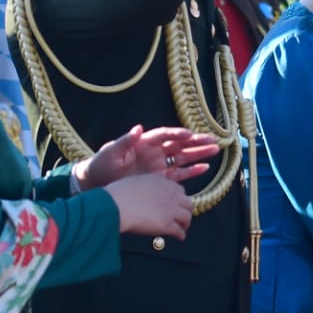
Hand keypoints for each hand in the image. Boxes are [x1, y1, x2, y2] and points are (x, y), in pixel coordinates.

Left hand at [77, 125, 218, 188]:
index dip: (176, 134)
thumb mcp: (111, 152)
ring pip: (183, 158)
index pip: (164, 135)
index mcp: (144, 142)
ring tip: (215, 150)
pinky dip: (192, 171)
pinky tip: (205, 168)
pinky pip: (179, 174)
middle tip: (213, 140)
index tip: (189, 134)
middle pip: (179, 144)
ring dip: (199, 154)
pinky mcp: (160, 179)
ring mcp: (159, 165)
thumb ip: (125, 141)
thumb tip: (137, 128)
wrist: (97, 184)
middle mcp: (155, 152)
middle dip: (195, 142)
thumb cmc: (102, 165)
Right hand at [107, 173, 194, 238]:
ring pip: (187, 217)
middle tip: (182, 216)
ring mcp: (170, 209)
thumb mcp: (133, 182)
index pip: (178, 189)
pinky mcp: (167, 224)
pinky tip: (180, 237)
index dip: (179, 198)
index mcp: (160, 182)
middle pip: (187, 203)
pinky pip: (179, 231)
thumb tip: (141, 193)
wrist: (115, 205)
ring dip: (185, 223)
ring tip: (183, 227)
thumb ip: (143, 188)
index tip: (177, 202)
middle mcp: (168, 194)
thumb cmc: (117, 194)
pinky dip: (181, 235)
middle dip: (185, 210)